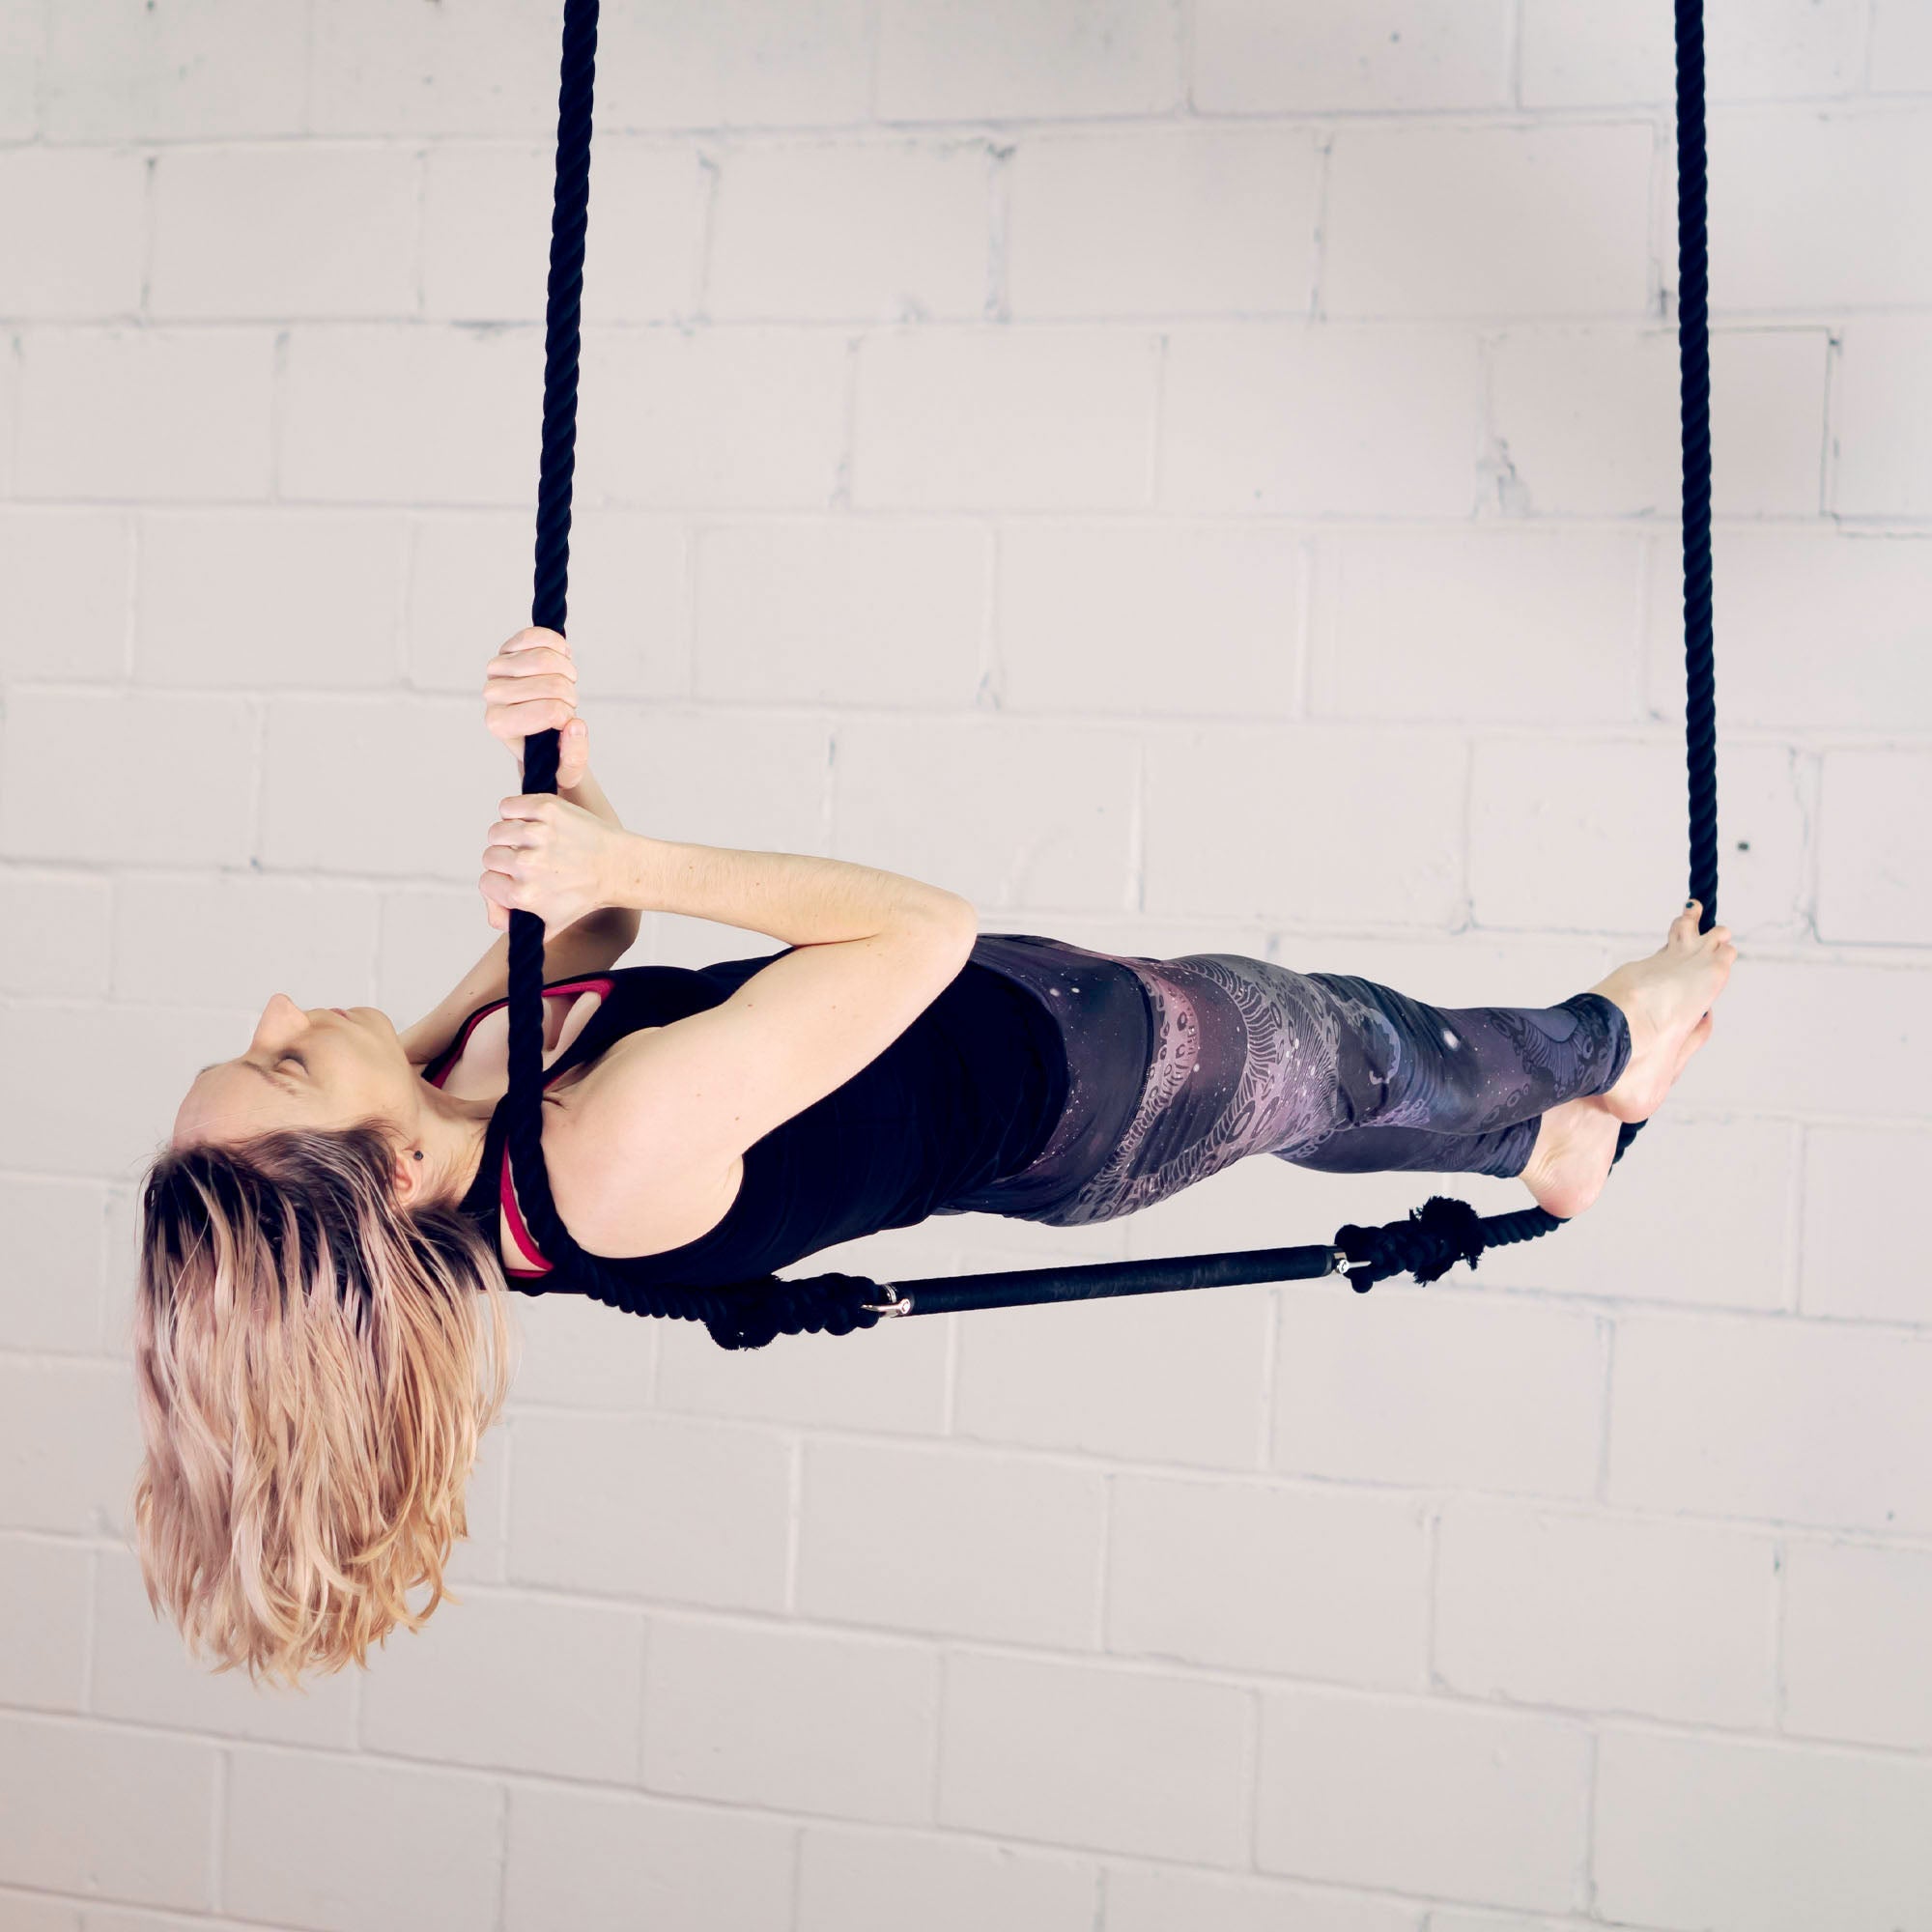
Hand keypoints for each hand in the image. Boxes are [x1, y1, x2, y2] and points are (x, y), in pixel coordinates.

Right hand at [479, 793, 625, 933]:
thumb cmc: (584, 895)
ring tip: (530, 843)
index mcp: (524, 895)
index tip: (514, 878)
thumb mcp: (548, 925)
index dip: (499, 881)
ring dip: (509, 836)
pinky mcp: (547, 810)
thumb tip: (493, 914)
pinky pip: (509, 806)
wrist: (618, 867)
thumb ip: (510, 925)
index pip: (485, 882)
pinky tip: (532, 823)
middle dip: (504, 859)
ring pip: (498, 831)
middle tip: (526, 860)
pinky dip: (515, 812)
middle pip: (490, 855)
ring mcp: (538, 834)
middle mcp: (529, 865)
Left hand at [483, 626, 589, 791]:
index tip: (566, 725)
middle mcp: (492, 695)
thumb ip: (574, 756)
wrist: (538, 729)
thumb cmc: (550, 751)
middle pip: (552, 683)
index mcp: (500, 725)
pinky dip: (559, 646)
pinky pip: (538, 636)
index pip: (550, 711)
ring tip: (565, 685)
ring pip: (547, 658)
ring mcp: (497, 669)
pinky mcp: (507, 648)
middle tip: (568, 704)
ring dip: (567, 672)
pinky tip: (562, 660)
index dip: (569, 716)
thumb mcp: (567, 769)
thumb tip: (576, 726)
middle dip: (570, 695)